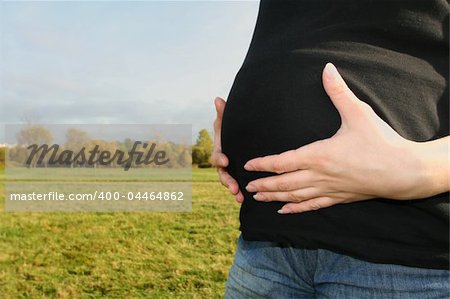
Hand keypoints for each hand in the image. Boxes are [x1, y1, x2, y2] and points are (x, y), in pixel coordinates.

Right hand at [211, 97, 243, 202]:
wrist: (245, 139)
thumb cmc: (234, 129)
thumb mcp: (229, 122)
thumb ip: (223, 113)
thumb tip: (218, 99)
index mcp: (220, 150)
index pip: (217, 156)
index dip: (220, 159)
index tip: (226, 161)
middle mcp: (224, 163)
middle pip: (222, 174)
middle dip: (227, 181)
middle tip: (233, 187)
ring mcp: (231, 171)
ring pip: (229, 182)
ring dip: (233, 189)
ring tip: (239, 196)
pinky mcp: (239, 176)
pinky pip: (237, 187)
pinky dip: (239, 194)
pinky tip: (244, 201)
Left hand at [244, 63, 427, 213]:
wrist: (404, 171)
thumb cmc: (380, 141)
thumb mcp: (358, 112)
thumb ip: (338, 92)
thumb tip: (327, 67)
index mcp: (318, 155)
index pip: (282, 162)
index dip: (263, 164)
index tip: (248, 165)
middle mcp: (319, 175)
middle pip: (283, 183)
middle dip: (263, 184)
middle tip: (246, 186)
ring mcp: (328, 189)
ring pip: (294, 196)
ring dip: (274, 197)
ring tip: (258, 198)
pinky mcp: (339, 198)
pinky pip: (312, 206)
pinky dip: (296, 208)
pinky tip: (285, 211)